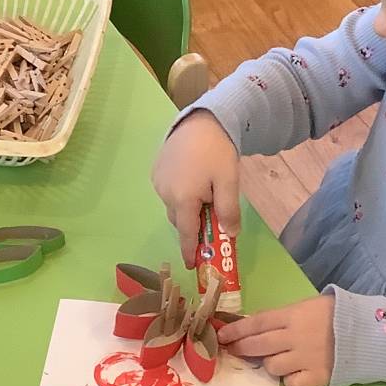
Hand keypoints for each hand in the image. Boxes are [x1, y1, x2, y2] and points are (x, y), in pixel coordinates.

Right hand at [151, 110, 239, 267]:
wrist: (202, 119)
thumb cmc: (218, 152)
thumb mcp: (229, 183)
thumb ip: (228, 211)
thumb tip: (229, 236)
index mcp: (183, 199)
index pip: (187, 234)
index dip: (190, 252)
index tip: (192, 266)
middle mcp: (165, 193)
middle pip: (180, 220)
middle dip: (193, 226)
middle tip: (211, 223)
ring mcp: (158, 181)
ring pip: (174, 206)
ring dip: (187, 208)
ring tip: (205, 195)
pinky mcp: (156, 170)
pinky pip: (168, 191)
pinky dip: (180, 194)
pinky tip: (194, 181)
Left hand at [218, 294, 334, 385]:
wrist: (369, 333)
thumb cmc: (337, 315)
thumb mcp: (308, 306)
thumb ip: (284, 317)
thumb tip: (256, 325)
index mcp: (293, 315)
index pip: (256, 323)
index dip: (236, 330)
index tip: (222, 335)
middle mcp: (296, 337)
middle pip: (258, 345)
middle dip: (241, 348)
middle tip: (232, 350)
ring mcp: (306, 359)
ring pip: (272, 366)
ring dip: (270, 364)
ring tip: (279, 360)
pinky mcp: (317, 378)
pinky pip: (291, 384)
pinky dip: (290, 381)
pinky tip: (296, 374)